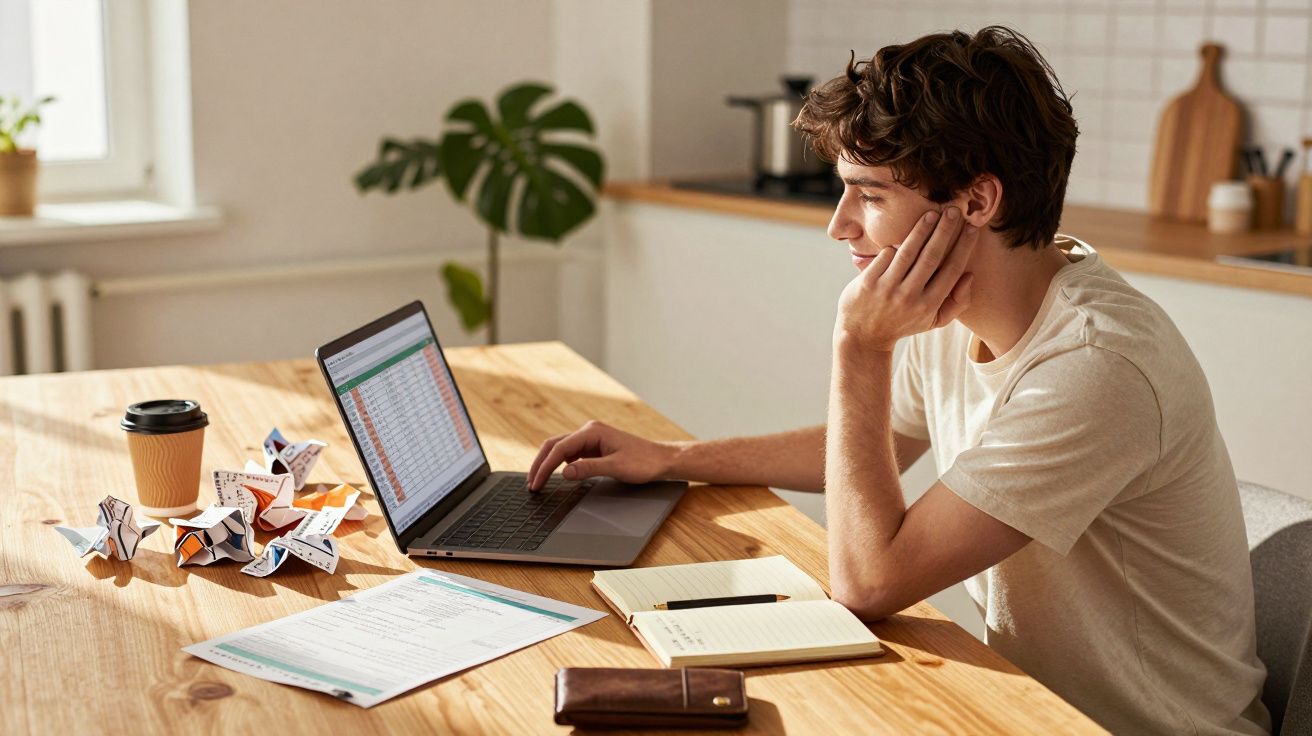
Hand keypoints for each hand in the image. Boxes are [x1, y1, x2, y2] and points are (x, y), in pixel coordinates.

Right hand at [526, 420, 675, 490]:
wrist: (661, 460)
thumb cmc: (643, 462)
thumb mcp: (615, 467)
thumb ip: (588, 469)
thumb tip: (563, 473)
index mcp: (592, 432)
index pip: (559, 448)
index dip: (544, 467)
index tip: (536, 483)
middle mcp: (589, 431)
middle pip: (554, 445)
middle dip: (540, 463)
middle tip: (531, 483)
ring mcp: (591, 438)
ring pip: (560, 448)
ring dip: (548, 463)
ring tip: (537, 481)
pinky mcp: (594, 447)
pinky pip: (570, 453)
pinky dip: (559, 463)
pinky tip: (555, 475)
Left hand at [835, 206, 976, 352]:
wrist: (862, 336)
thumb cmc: (903, 323)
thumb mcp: (933, 321)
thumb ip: (957, 303)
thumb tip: (970, 275)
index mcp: (929, 305)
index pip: (952, 270)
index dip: (964, 246)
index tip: (972, 227)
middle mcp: (909, 296)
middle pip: (932, 256)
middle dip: (945, 231)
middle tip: (954, 210)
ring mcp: (887, 289)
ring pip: (909, 252)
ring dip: (922, 230)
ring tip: (932, 213)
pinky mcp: (868, 282)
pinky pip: (886, 254)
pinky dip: (896, 244)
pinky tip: (904, 233)